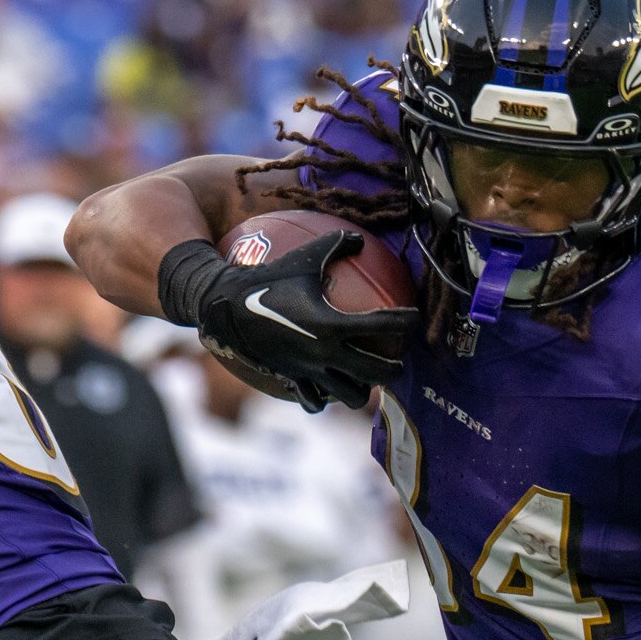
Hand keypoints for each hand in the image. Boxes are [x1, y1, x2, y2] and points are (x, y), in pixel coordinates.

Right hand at [161, 232, 413, 411]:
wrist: (227, 307)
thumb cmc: (268, 277)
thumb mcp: (305, 256)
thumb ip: (337, 244)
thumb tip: (361, 238)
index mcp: (334, 324)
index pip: (385, 326)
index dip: (406, 321)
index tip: (413, 318)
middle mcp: (326, 353)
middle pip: (378, 373)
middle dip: (394, 368)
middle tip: (398, 360)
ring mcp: (310, 371)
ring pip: (350, 395)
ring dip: (362, 389)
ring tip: (366, 378)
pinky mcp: (293, 379)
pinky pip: (315, 401)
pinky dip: (324, 398)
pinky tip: (328, 388)